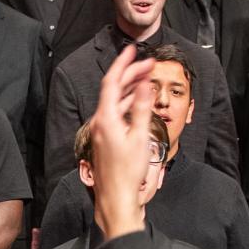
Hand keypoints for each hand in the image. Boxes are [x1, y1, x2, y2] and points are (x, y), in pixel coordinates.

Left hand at [89, 46, 156, 239]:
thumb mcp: (140, 137)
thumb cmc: (128, 173)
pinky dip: (128, 104)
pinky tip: (138, 101)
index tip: (131, 50)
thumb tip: (144, 84)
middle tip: (147, 63)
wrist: (116, 199)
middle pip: (113, 90)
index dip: (122, 64)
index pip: (111, 82)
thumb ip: (143, 108)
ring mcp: (102, 131)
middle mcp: (100, 122)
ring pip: (115, 102)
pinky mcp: (106, 140)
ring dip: (130, 89)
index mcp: (106, 118)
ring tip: (146, 77)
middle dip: (130, 74)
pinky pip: (116, 114)